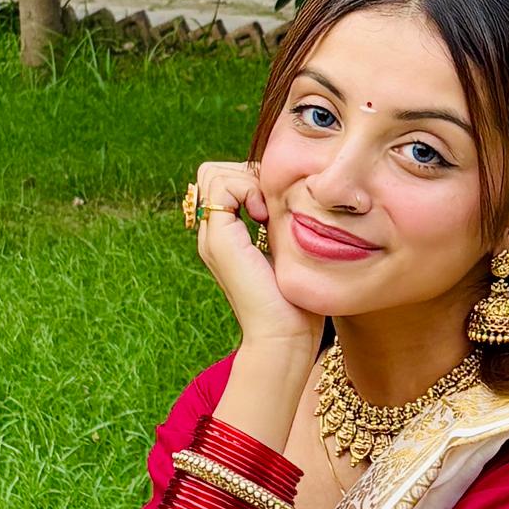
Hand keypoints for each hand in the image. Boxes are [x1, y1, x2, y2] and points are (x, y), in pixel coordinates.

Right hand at [189, 158, 317, 353]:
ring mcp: (212, 237)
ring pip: (213, 174)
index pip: (223, 180)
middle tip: (271, 205)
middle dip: (246, 175)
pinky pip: (220, 187)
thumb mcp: (287, 251)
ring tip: (266, 212)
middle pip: (213, 172)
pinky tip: (264, 217)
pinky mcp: (218, 240)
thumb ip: (281, 225)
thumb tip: (294, 196)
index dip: (250, 179)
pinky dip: (245, 189)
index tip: (276, 205)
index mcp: (226, 236)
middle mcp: (213, 234)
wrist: (284, 336)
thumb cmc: (295, 302)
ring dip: (246, 181)